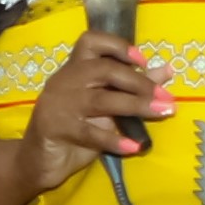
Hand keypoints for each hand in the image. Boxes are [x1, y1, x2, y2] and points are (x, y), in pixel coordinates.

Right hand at [16, 31, 163, 184]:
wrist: (38, 162)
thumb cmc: (74, 131)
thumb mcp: (106, 108)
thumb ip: (133, 88)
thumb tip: (167, 70)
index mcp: (74, 71)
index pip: (90, 42)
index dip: (117, 46)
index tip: (142, 60)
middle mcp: (64, 82)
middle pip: (103, 70)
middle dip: (139, 82)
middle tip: (166, 98)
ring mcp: (57, 104)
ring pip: (101, 100)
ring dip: (136, 105)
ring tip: (163, 113)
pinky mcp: (54, 128)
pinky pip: (90, 132)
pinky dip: (115, 140)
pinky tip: (135, 146)